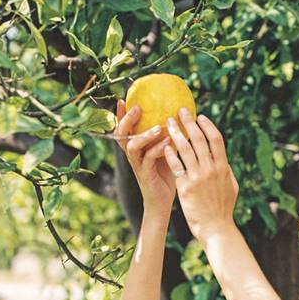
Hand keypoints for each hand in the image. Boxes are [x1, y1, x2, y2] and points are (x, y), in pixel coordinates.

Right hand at [113, 98, 175, 216]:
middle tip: (137, 107)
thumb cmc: (166, 174)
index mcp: (136, 147)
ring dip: (145, 135)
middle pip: (121, 134)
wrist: (163, 201)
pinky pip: (148, 160)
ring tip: (159, 127)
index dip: (121, 114)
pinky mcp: (145, 175)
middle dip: (127, 119)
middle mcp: (133, 155)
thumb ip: (167, 136)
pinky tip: (169, 143)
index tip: (122, 98)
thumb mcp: (166, 151)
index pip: (124, 128)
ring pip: (132, 146)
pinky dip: (158, 150)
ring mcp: (137, 165)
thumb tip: (178, 116)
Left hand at [164, 108, 238, 241]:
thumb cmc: (223, 210)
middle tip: (180, 111)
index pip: (216, 140)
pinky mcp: (186, 187)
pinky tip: (164, 144)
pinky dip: (170, 153)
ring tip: (167, 123)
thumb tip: (223, 159)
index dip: (207, 126)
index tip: (200, 117)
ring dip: (176, 133)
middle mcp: (211, 169)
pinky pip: (176, 165)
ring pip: (185, 149)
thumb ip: (226, 172)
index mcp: (223, 168)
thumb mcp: (231, 188)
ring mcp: (198, 177)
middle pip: (199, 139)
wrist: (216, 228)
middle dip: (189, 123)